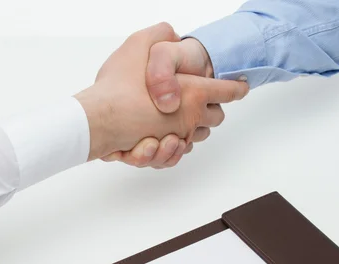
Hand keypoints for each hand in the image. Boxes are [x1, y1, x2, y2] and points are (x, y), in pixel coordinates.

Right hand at [74, 23, 247, 160]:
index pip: (227, 90)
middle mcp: (190, 118)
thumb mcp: (138, 44)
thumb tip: (173, 34)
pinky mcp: (159, 154)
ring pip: (195, 138)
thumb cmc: (117, 88)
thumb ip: (160, 34)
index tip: (241, 86)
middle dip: (211, 110)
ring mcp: (175, 138)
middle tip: (199, 103)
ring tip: (173, 122)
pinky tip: (160, 139)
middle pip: (215, 117)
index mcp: (193, 93)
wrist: (97, 122)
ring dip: (189, 130)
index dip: (236, 87)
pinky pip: (175, 153)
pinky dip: (170, 147)